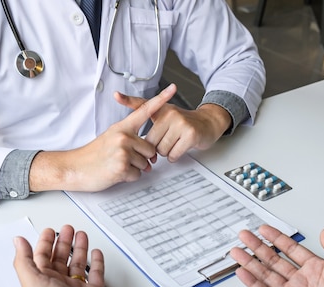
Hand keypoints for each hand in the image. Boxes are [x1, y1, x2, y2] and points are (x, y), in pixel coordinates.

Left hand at [13, 225, 118, 286]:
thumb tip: (17, 241)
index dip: (44, 242)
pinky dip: (96, 263)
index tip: (49, 230)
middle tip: (67, 228)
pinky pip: (96, 274)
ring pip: (77, 264)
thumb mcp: (33, 284)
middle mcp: (59, 286)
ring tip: (81, 235)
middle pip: (60, 258)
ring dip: (79, 249)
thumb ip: (24, 261)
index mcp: (42, 283)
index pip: (41, 257)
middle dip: (63, 242)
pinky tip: (96, 253)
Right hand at [28, 84, 177, 191]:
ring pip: (145, 164)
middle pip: (151, 149)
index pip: (144, 110)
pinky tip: (115, 172)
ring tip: (116, 165)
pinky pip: (137, 175)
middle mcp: (123, 136)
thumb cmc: (91, 155)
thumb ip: (130, 140)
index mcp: (122, 127)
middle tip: (122, 159)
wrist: (74, 168)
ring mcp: (122, 151)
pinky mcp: (121, 166)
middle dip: (141, 158)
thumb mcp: (109, 138)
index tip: (172, 88)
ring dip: (134, 169)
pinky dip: (128, 177)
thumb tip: (148, 153)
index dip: (160, 99)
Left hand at [116, 93, 230, 161]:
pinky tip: (179, 148)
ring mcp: (181, 124)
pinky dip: (175, 156)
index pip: (142, 110)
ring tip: (173, 143)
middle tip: (166, 140)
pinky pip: (173, 154)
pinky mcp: (190, 135)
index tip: (115, 94)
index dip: (127, 101)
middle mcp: (170, 114)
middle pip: (151, 141)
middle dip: (156, 146)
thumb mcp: (161, 111)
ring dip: (166, 152)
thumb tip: (117, 95)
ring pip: (162, 150)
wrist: (207, 123)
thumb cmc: (182, 121)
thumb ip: (139, 106)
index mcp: (161, 110)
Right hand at [230, 225, 323, 286]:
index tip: (264, 229)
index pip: (291, 249)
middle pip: (274, 260)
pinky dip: (253, 284)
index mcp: (317, 268)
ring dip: (250, 263)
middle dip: (257, 247)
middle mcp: (303, 280)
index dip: (276, 238)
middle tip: (244, 236)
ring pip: (266, 274)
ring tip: (237, 251)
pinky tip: (243, 273)